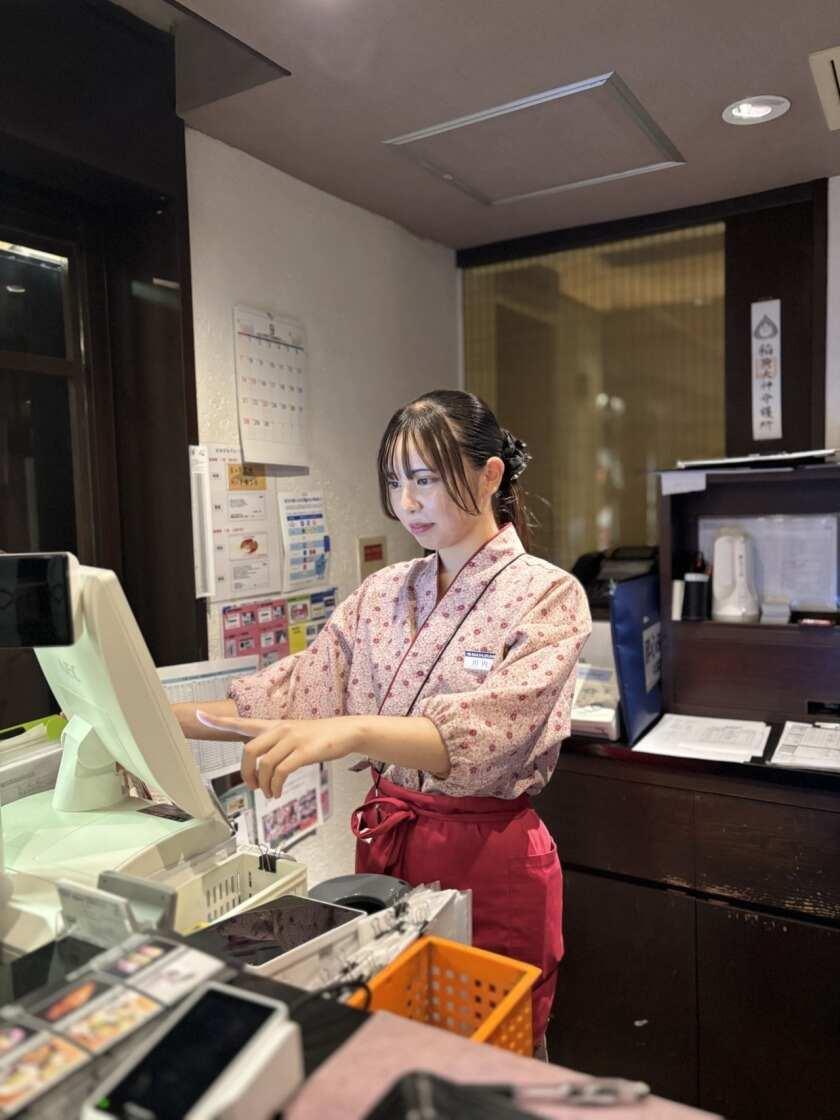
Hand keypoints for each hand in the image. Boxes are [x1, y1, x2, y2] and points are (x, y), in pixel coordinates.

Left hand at [204, 715, 359, 797]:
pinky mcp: (304, 751)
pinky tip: (278, 792)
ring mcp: (292, 739)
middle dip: (246, 773)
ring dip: (263, 784)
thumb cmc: (318, 737)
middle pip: (249, 750)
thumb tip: (259, 764)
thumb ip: (274, 744)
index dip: (219, 721)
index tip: (199, 716)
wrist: (346, 732)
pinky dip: (276, 785)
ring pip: (264, 764)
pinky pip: (281, 771)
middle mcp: (279, 729)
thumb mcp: (293, 735)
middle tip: (253, 787)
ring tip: (269, 793)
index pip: (242, 722)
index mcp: (273, 725)